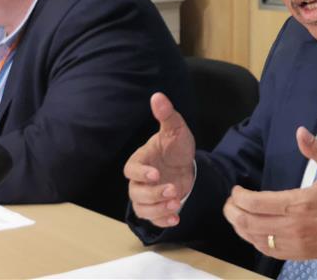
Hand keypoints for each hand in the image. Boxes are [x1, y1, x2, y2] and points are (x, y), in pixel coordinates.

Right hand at [124, 93, 195, 226]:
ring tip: (176, 204)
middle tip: (173, 189)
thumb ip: (167, 115)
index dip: (140, 173)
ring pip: (142, 208)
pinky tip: (176, 218)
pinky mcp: (157, 207)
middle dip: (153, 194)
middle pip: (136, 193)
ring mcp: (147, 195)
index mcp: (141, 161)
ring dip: (158, 209)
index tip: (155, 174)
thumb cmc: (176, 146)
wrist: (185, 164)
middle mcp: (140, 180)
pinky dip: (162, 221)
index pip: (131, 170)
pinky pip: (153, 220)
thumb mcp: (176, 129)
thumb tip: (158, 96)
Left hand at [223, 127, 316, 259]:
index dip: (239, 197)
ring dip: (240, 227)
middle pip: (250, 223)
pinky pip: (269, 251)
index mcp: (300, 203)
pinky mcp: (300, 253)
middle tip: (231, 202)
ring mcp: (297, 243)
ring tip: (236, 215)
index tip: (236, 190)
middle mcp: (295, 226)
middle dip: (233, 212)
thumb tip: (300, 132)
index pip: (256, 203)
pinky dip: (255, 241)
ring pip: (256, 239)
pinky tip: (252, 232)